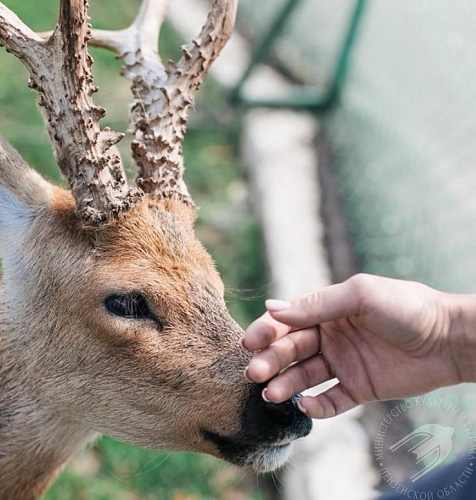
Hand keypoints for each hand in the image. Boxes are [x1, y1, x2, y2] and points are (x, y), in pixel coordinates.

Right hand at [241, 274, 473, 418]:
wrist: (450, 339)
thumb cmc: (408, 307)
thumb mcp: (360, 295)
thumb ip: (317, 305)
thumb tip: (273, 308)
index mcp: (326, 311)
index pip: (286, 322)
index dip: (266, 331)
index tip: (250, 342)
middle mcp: (329, 337)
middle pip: (291, 351)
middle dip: (270, 361)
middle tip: (255, 372)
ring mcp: (343, 364)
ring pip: (304, 377)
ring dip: (285, 385)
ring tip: (270, 394)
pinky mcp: (358, 388)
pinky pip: (330, 400)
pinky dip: (315, 406)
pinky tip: (304, 406)